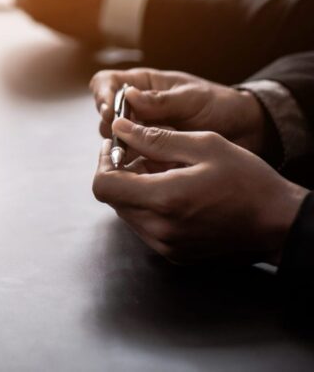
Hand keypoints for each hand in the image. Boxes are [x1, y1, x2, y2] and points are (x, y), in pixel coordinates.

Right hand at [90, 68, 266, 155]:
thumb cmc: (221, 106)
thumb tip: (128, 96)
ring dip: (126, 147)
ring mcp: (143, 131)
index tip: (110, 112)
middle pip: (106, 115)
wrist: (246, 132)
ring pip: (116, 139)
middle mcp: (137, 108)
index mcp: (143, 84)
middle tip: (128, 140)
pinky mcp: (151, 153)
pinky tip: (152, 167)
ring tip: (148, 153)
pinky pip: (133, 159)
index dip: (103, 95)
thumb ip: (161, 100)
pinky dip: (138, 164)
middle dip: (114, 128)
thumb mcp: (193, 99)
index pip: (107, 83)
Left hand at [92, 118, 307, 264]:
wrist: (279, 222)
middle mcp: (159, 228)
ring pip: (127, 213)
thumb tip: (118, 128)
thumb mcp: (203, 145)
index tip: (117, 146)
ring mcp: (166, 245)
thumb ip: (154, 138)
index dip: (104, 162)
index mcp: (164, 199)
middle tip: (144, 154)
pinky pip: (145, 227)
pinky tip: (174, 192)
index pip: (103, 186)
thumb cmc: (247, 180)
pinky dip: (149, 207)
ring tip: (164, 172)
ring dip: (135, 190)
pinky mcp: (174, 254)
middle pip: (113, 198)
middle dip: (120, 173)